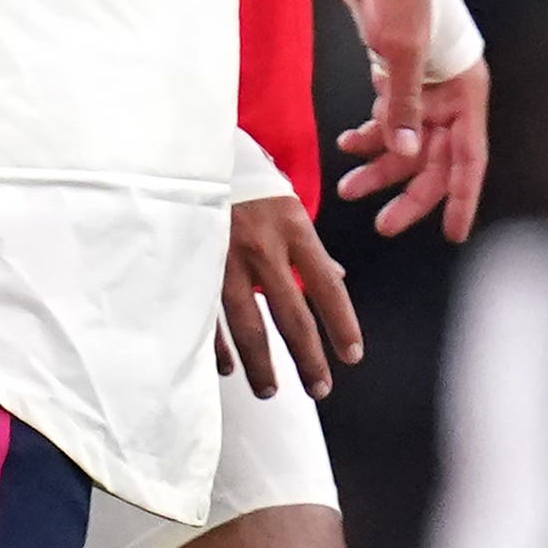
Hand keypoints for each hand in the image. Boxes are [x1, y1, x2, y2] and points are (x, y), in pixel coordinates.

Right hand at [216, 192, 359, 400]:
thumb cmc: (248, 181)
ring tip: (270, 391)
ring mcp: (225, 259)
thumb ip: (310, 248)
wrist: (195, 156)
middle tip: (319, 388)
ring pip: (248, 324)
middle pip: (291, 315)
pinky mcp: (196, 264)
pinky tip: (228, 367)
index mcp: (293, 229)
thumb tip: (336, 279)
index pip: (327, 287)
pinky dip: (218, 345)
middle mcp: (262, 248)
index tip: (351, 356)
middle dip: (307, 358)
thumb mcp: (288, 206)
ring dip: (261, 364)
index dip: (342, 325)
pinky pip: (209, 314)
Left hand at [333, 0, 489, 240]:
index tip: (452, 234)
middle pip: (435, 159)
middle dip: (408, 193)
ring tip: (349, 188)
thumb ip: (401, 105)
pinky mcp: (400, 76)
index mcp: (466, 93)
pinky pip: (389, 119)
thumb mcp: (398, 51)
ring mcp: (427, 88)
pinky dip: (370, 135)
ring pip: (407, 143)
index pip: (469, 159)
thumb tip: (403, 155)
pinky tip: (347, 146)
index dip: (461, 199)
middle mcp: (452, 96)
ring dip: (380, 167)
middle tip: (382, 224)